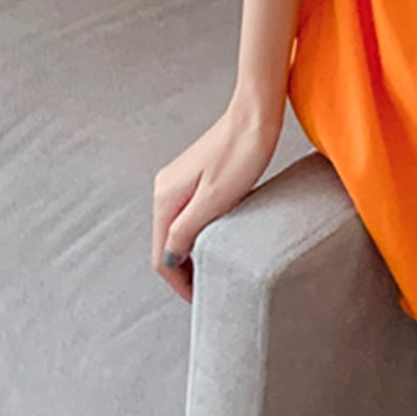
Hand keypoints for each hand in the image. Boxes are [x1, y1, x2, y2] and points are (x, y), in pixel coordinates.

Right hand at [152, 103, 279, 303]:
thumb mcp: (214, 201)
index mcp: (165, 197)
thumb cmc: (241, 155)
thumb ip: (186, 231)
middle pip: (165, 243)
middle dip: (183, 270)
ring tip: (214, 270)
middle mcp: (165, 188)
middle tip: (209, 290)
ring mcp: (178, 180)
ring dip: (191, 252)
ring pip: (177, 229)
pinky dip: (197, 234)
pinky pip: (188, 214)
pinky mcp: (194, 176)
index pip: (160, 256)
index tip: (200, 300)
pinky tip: (216, 240)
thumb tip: (168, 259)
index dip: (179, 283)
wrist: (255, 115)